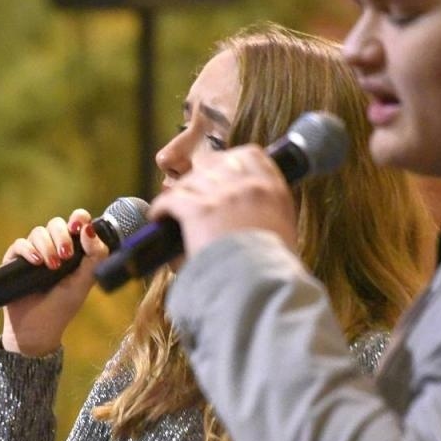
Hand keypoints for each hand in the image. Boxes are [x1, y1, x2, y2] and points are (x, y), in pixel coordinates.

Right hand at [1, 210, 111, 357]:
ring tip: (50, 266)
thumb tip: (90, 229)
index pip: (77, 223)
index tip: (78, 226)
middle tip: (65, 255)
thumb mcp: (84, 283)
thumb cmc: (62, 307)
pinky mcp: (14, 261)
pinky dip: (28, 250)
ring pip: (38, 232)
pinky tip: (36, 263)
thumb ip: (95, 256)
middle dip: (62, 236)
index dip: (78, 219)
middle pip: (56, 224)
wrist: (36, 330)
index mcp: (73, 250)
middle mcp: (53, 247)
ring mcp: (33, 253)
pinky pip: (19, 244)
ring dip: (46, 246)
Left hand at [149, 147, 298, 259]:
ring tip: (174, 209)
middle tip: (193, 194)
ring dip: (180, 194)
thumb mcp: (282, 232)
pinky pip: (170, 199)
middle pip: (214, 163)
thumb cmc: (271, 269)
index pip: (249, 155)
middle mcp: (247, 185)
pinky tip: (158, 217)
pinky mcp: (198, 209)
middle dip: (200, 176)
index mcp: (272, 189)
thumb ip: (268, 213)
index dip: (229, 161)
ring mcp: (222, 195)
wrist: (260, 286)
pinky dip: (161, 208)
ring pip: (189, 180)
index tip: (220, 173)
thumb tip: (250, 214)